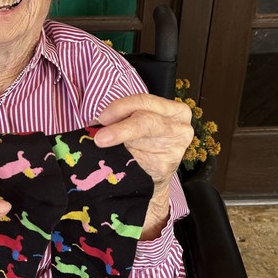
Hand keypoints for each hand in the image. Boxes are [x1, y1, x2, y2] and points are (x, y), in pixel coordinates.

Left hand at [94, 94, 193, 238]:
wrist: (152, 176)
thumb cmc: (143, 144)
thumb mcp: (134, 123)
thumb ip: (120, 118)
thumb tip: (95, 123)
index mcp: (175, 110)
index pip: (145, 101)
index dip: (120, 107)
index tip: (102, 118)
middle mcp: (181, 128)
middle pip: (146, 121)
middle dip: (120, 128)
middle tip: (100, 136)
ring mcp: (176, 149)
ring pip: (143, 141)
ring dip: (120, 141)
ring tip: (102, 143)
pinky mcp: (167, 167)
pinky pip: (141, 161)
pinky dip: (125, 159)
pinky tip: (117, 159)